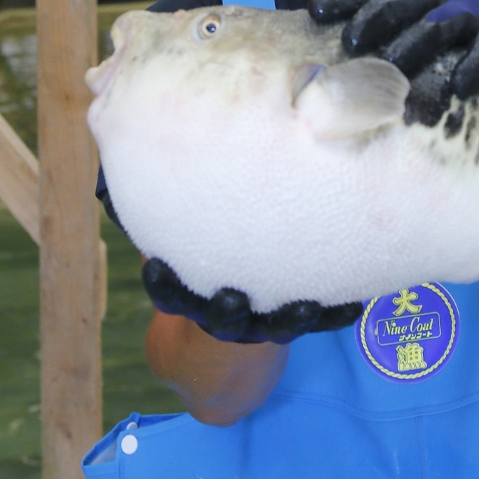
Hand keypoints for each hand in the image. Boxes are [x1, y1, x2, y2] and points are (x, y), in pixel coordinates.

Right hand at [99, 169, 362, 343]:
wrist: (235, 316)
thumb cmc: (208, 247)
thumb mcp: (181, 233)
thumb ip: (162, 202)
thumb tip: (125, 153)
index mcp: (191, 292)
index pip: (169, 293)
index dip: (164, 285)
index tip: (158, 269)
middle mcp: (227, 311)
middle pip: (222, 318)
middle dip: (226, 310)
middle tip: (230, 297)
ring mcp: (264, 319)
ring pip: (276, 324)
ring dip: (289, 317)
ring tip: (303, 306)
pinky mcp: (300, 315)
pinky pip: (322, 319)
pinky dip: (336, 312)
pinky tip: (353, 303)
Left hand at [309, 0, 478, 108]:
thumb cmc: (450, 52)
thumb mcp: (413, 41)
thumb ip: (379, 46)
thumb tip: (323, 72)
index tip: (314, 11)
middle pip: (403, 3)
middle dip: (374, 20)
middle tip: (349, 44)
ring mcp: (473, 13)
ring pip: (439, 24)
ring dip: (415, 44)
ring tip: (392, 67)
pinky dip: (474, 66)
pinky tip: (459, 87)